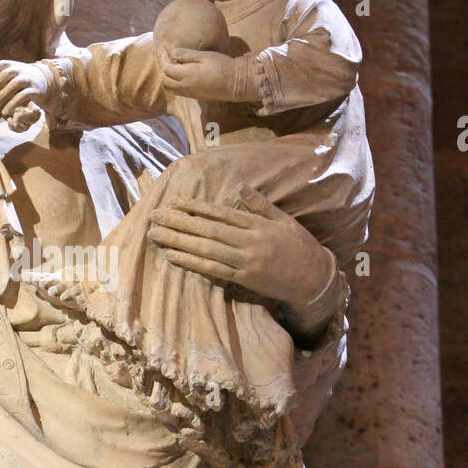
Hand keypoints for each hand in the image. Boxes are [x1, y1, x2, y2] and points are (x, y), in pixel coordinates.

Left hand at [0, 59, 49, 131]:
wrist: (42, 81)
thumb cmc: (18, 81)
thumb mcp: (8, 75)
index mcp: (11, 64)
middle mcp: (20, 69)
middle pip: (5, 75)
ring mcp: (28, 78)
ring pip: (14, 84)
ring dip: (1, 96)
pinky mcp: (35, 90)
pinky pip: (23, 95)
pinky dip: (13, 103)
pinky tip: (5, 111)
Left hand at [148, 184, 338, 341]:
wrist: (313, 278)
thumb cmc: (299, 246)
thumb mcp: (284, 220)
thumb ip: (261, 205)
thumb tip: (241, 188)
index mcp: (257, 225)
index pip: (220, 214)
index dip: (195, 208)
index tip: (174, 203)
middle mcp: (248, 242)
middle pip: (207, 230)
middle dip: (178, 223)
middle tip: (154, 216)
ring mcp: (244, 262)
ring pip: (205, 249)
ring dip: (177, 241)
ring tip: (155, 234)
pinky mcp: (243, 279)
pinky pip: (212, 270)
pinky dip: (190, 263)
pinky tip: (173, 256)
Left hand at [161, 48, 237, 102]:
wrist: (236, 83)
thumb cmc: (222, 66)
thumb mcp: (204, 56)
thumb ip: (186, 55)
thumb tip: (173, 52)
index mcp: (186, 75)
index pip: (166, 68)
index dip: (164, 59)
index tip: (166, 52)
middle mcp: (185, 86)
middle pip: (165, 80)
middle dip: (164, 70)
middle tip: (168, 59)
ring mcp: (190, 93)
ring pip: (170, 89)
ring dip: (167, 79)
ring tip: (173, 68)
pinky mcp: (195, 96)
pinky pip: (178, 93)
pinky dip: (174, 85)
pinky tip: (181, 76)